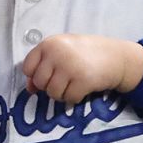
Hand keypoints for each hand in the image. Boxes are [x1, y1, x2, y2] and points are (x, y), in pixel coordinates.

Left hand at [22, 33, 142, 103]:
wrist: (115, 56)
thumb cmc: (84, 54)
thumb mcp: (61, 52)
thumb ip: (43, 66)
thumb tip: (29, 89)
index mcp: (48, 44)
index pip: (27, 68)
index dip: (35, 76)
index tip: (48, 75)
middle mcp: (57, 53)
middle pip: (40, 83)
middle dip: (49, 87)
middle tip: (63, 82)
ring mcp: (69, 67)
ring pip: (53, 93)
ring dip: (62, 94)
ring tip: (72, 85)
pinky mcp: (83, 80)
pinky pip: (69, 98)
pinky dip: (74, 98)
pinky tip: (82, 89)